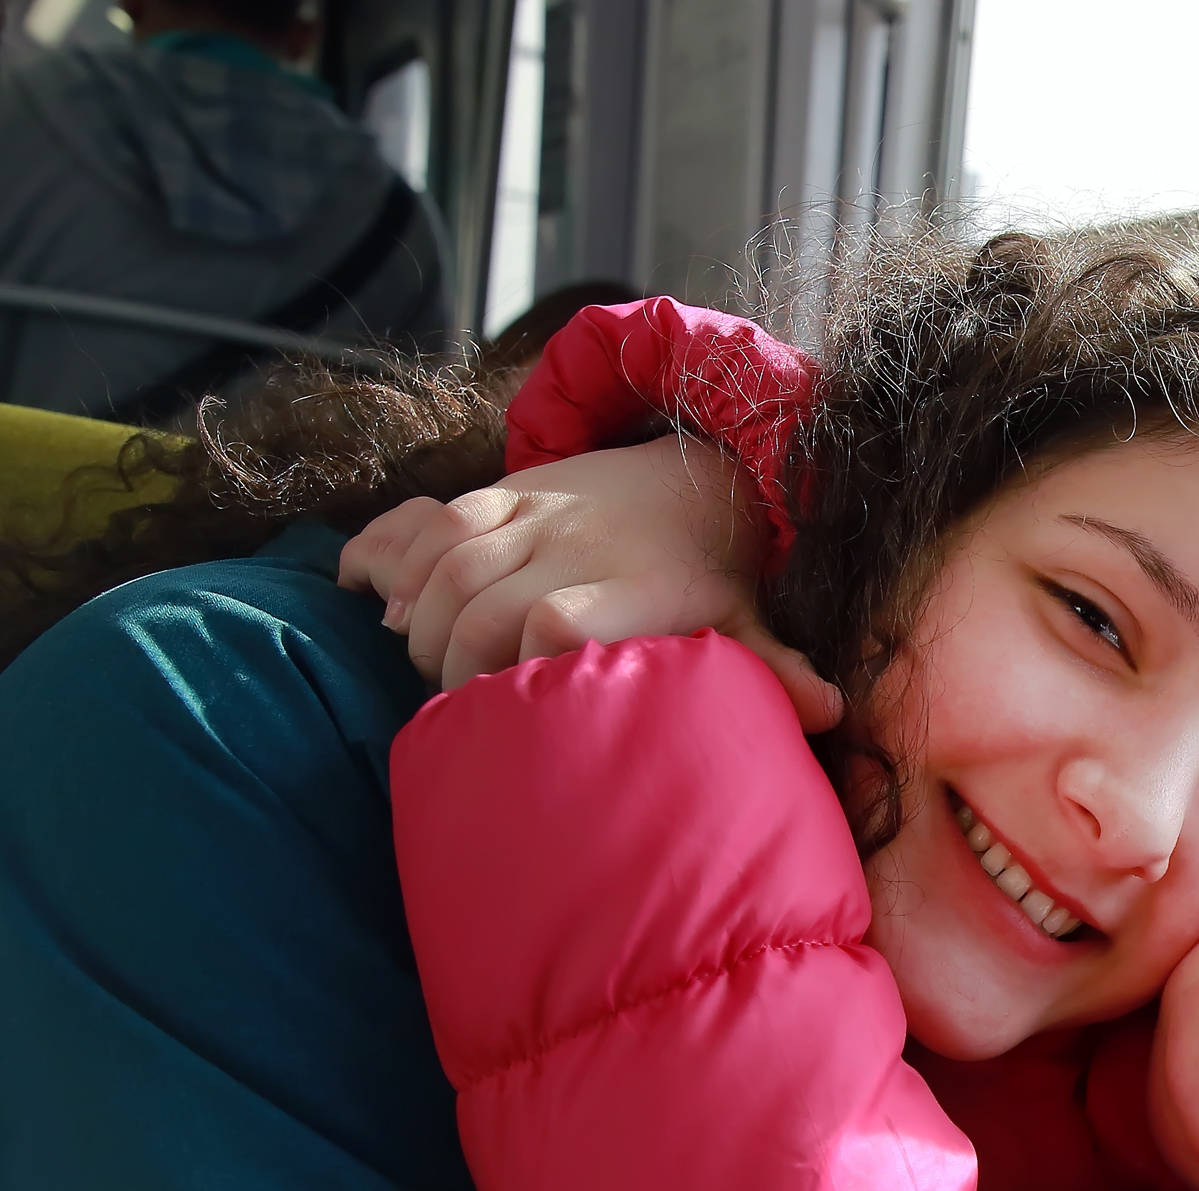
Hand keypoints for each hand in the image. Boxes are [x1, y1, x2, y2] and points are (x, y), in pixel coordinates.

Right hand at [338, 436, 842, 730]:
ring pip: (446, 550)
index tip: (516, 707)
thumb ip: (778, 669)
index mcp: (632, 581)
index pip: (560, 617)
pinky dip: (386, 549)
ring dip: (418, 611)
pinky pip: (425, 513)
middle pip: (481, 593)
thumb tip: (835, 710)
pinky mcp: (500, 492)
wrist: (703, 471)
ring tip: (415, 660)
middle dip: (451, 657)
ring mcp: (530, 508)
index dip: (528, 658)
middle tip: (453, 711)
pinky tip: (363, 592)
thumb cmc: (719, 572)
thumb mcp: (752, 620)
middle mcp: (573, 538)